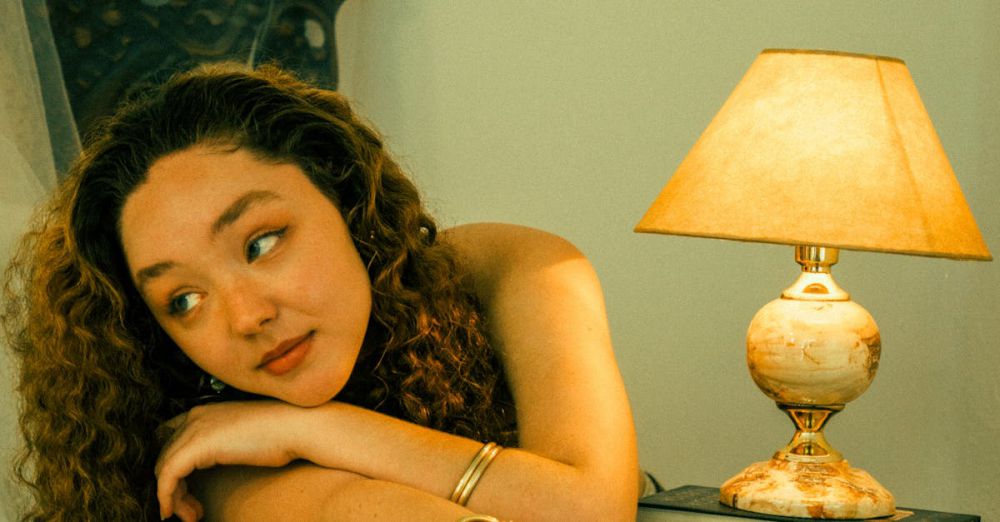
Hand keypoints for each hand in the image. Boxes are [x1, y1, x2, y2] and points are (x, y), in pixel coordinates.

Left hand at [155, 401, 304, 520]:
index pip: (169, 441)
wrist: (296, 426)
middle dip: (173, 487)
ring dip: (173, 498)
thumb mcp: (242, 436)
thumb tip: (214, 465)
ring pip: (164, 469)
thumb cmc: (280, 433)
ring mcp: (194, 430)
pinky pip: (168, 476)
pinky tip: (173, 512)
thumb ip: (222, 445)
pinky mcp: (197, 446)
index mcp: (204, 412)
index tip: (184, 491)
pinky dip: (167, 497)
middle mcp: (194, 418)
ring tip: (190, 516)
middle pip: (165, 457)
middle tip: (191, 511)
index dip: (172, 468)